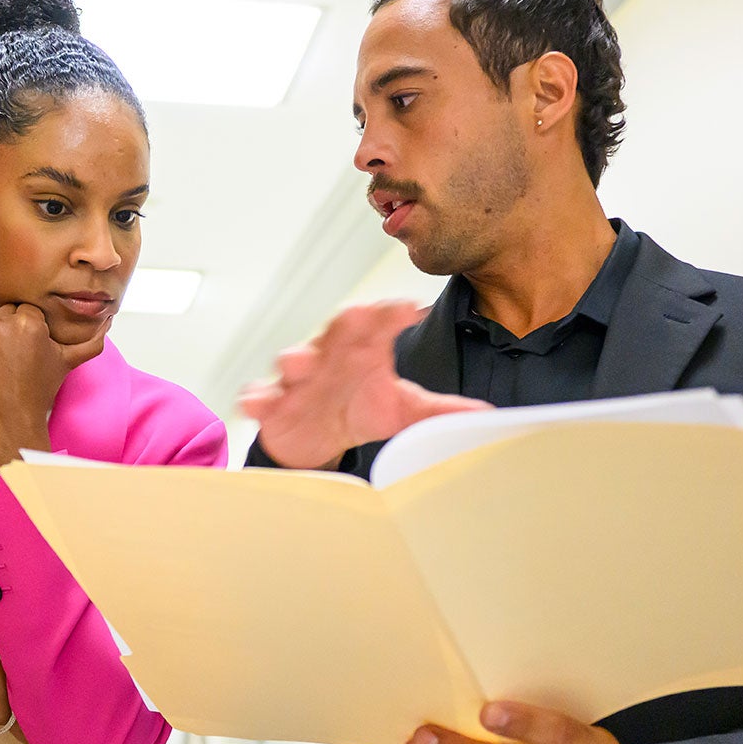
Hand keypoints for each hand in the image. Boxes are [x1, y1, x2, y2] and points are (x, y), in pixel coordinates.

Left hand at [0, 304, 106, 470]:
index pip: (31, 309)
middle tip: (23, 351)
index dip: (36, 327)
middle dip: (16, 327)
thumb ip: (90, 342)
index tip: (37, 344)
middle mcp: (2, 324)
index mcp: (28, 322)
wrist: (10, 419)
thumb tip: (107, 324)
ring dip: (0, 334)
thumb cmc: (38, 392)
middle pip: (10, 312)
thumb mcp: (67, 363)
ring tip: (8, 359)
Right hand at [237, 300, 488, 468]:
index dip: (392, 313)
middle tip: (357, 315)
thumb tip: (485, 415)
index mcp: (363, 350)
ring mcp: (300, 379)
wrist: (317, 436)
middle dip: (344, 323)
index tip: (410, 307)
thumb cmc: (359, 409)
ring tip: (299, 364)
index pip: (379, 323)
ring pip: (293, 360)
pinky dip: (258, 398)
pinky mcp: (274, 403)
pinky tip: (257, 401)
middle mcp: (331, 356)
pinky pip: (261, 396)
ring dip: (295, 359)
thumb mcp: (402, 409)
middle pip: (336, 331)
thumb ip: (439, 409)